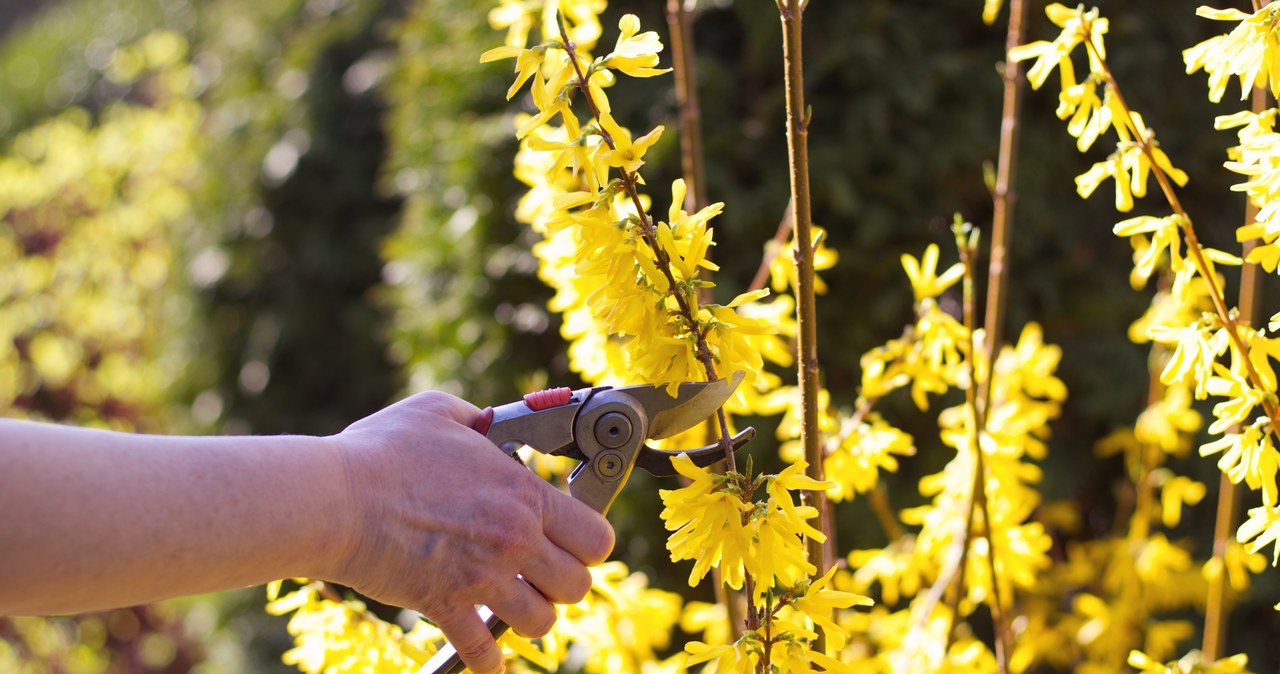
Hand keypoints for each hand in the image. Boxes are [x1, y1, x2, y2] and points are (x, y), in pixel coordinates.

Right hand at [326, 392, 614, 673]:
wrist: (335, 498)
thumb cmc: (382, 452)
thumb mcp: (438, 412)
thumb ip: (476, 419)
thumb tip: (487, 422)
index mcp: (522, 493)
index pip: (596, 536)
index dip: (589, 541)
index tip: (572, 539)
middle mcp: (514, 539)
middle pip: (578, 585)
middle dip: (564, 582)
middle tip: (543, 572)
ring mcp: (482, 577)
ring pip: (542, 622)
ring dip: (532, 616)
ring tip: (514, 603)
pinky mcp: (445, 605)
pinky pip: (483, 652)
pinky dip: (488, 659)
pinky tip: (487, 654)